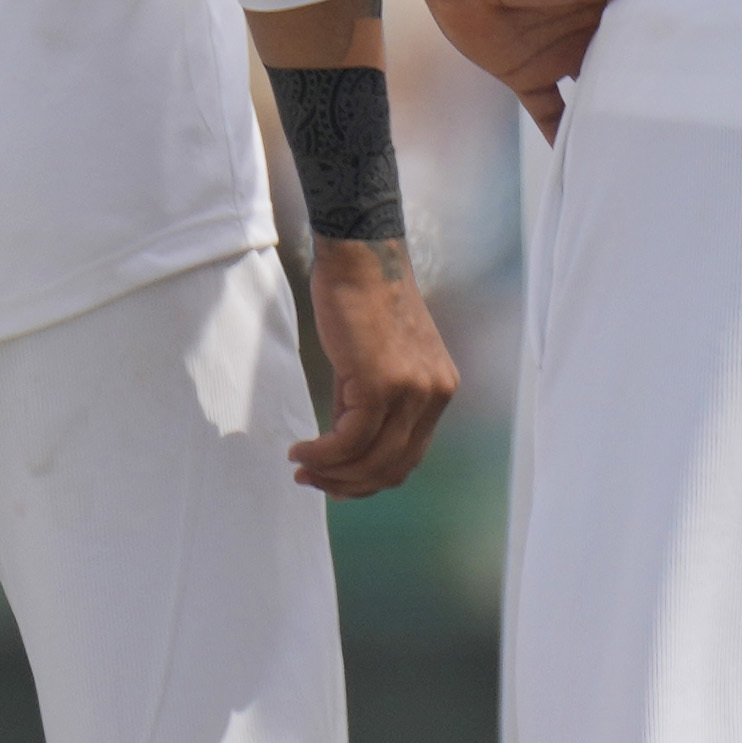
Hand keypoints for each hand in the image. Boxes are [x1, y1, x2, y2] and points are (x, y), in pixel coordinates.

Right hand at [283, 237, 459, 496]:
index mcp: (439, 390)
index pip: (409, 456)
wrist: (360, 258)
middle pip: (393, 467)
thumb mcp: (377, 361)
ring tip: (303, 468)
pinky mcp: (382, 385)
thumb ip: (368, 404)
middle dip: (349, 484)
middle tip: (313, 481)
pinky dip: (323, 455)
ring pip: (371, 460)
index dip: (370, 478)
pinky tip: (302, 452)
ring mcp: (412, 392)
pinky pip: (350, 441)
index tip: (337, 480)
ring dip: (331, 473)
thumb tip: (344, 445)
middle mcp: (434, 395)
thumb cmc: (362, 299)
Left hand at [389, 0, 677, 135]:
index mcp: (607, 9)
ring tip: (635, 153)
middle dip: (638, 97)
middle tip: (674, 132)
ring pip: (587, 98)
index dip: (664, 61)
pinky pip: (548, 113)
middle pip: (618, 73)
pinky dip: (559, 135)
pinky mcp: (526, 77)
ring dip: (602, 119)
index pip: (642, 40)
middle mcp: (586, 37)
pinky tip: (578, 164)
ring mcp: (557, 59)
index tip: (696, 87)